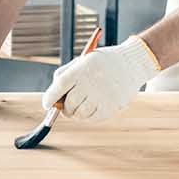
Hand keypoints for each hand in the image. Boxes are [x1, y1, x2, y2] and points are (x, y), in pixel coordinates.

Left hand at [39, 35, 160, 121]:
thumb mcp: (82, 60)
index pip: (60, 86)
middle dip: (63, 107)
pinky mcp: (111, 107)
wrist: (132, 63)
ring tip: (79, 106)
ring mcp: (102, 96)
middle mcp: (92, 82)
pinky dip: (87, 116)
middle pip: (69, 103)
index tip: (46, 104)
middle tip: (64, 106)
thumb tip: (52, 97)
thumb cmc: (101, 63)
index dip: (50, 97)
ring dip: (75, 113)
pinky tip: (91, 107)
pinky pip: (92, 118)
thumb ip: (65, 75)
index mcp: (83, 68)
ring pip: (79, 114)